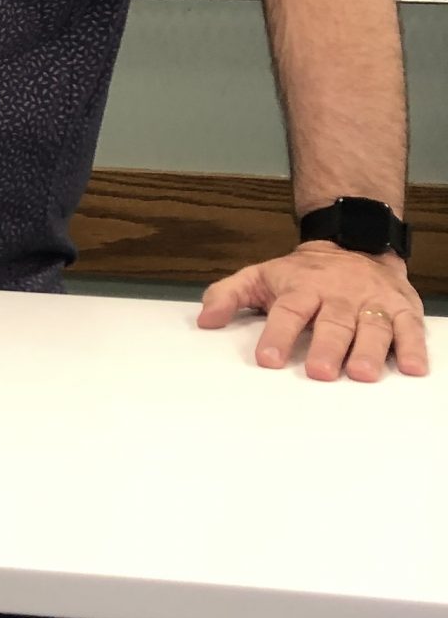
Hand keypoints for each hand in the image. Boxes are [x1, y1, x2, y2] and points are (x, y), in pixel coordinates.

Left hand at [197, 241, 428, 380]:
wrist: (355, 244)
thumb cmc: (304, 273)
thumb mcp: (261, 276)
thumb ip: (229, 295)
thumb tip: (204, 319)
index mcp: (303, 288)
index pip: (288, 311)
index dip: (278, 335)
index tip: (268, 360)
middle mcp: (338, 295)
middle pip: (332, 322)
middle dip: (326, 346)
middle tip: (319, 372)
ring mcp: (371, 302)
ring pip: (371, 326)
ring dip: (368, 350)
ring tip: (361, 373)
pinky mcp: (401, 309)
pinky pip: (409, 328)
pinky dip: (412, 347)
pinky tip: (411, 368)